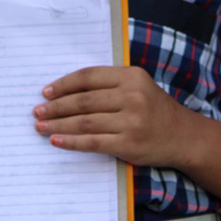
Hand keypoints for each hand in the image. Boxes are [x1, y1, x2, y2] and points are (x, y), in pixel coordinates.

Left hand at [32, 66, 192, 166]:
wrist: (183, 136)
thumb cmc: (154, 109)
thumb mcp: (138, 86)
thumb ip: (109, 84)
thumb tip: (67, 91)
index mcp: (131, 76)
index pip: (89, 77)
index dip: (64, 84)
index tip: (46, 91)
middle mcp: (132, 96)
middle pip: (84, 100)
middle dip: (56, 106)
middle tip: (37, 111)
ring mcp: (131, 121)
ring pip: (85, 122)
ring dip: (58, 124)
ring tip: (40, 127)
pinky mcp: (129, 144)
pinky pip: (92, 142)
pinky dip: (71, 141)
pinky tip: (57, 140)